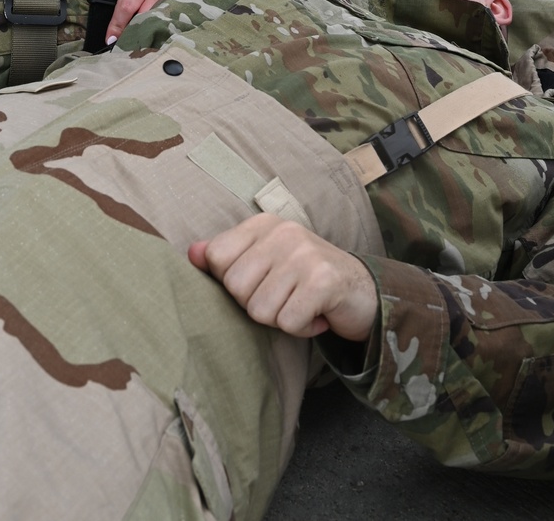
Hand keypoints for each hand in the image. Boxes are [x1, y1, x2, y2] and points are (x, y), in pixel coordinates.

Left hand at [72, 0, 171, 42]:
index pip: (126, 6)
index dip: (117, 24)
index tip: (110, 39)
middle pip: (141, 19)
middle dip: (130, 35)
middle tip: (121, 49)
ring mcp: (167, 4)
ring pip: (154, 25)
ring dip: (144, 39)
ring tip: (135, 52)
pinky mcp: (175, 14)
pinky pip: (164, 30)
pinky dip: (156, 39)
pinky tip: (150, 49)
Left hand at [188, 214, 378, 340]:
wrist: (362, 290)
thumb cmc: (304, 278)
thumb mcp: (265, 261)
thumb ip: (227, 256)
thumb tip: (191, 253)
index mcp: (264, 224)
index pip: (217, 258)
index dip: (232, 283)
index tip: (260, 283)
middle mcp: (283, 232)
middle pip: (236, 288)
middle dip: (257, 305)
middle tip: (284, 298)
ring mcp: (304, 254)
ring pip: (260, 310)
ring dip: (280, 319)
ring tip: (299, 305)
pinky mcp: (323, 281)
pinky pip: (287, 322)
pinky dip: (300, 329)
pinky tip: (315, 316)